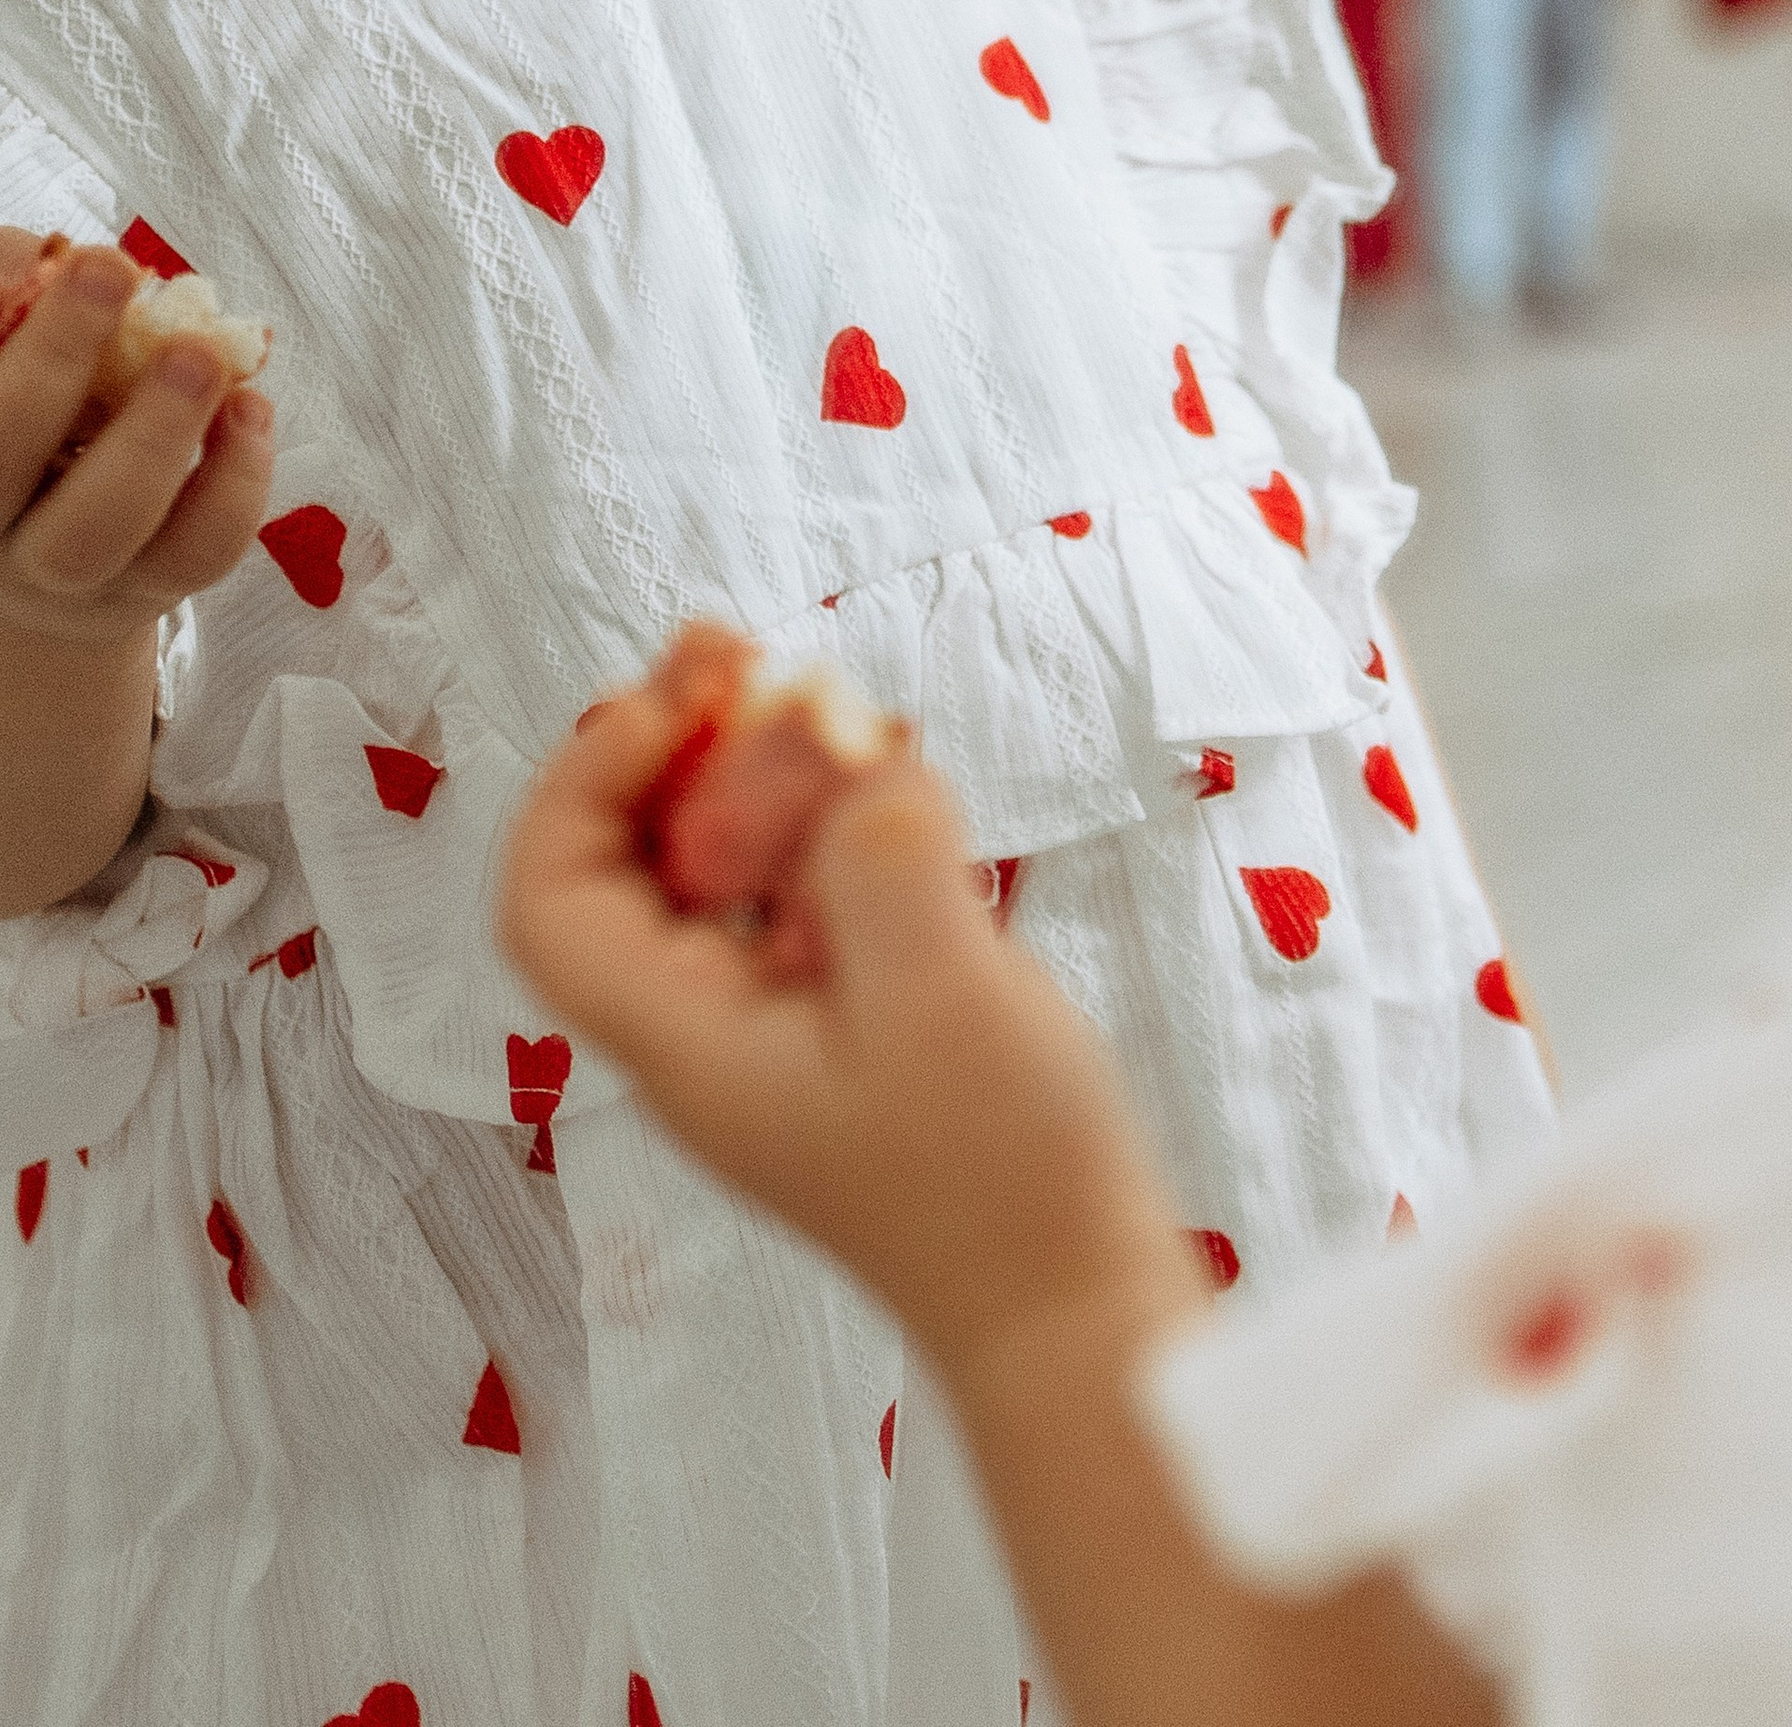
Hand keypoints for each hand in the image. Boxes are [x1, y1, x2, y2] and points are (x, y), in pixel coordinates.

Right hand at [0, 228, 275, 656]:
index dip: (17, 332)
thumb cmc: (27, 418)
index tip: (70, 257)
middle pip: (2, 466)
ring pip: (100, 528)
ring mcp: (68, 574)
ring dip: (155, 430)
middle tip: (114, 270)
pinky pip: (196, 550)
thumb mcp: (13, 349)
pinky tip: (249, 408)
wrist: (45, 557)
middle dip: (57, 358)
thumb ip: (15, 293)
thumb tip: (52, 262)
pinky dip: (234, 479)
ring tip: (201, 353)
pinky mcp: (151, 587)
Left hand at [498, 640, 1192, 1384]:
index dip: (584, 782)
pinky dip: (828, 820)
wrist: (1074, 1308)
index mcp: (688, 1040)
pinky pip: (803, 894)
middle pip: (629, 864)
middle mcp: (710, 1030)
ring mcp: (781, 1026)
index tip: (681, 708)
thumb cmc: (1000, 1174)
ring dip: (751, 768)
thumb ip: (880, 851)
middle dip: (671, 744)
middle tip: (734, 648)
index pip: (550, 902)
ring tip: (815, 691)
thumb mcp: (943, 989)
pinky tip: (886, 775)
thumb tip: (853, 759)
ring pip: (720, 867)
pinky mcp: (852, 1020)